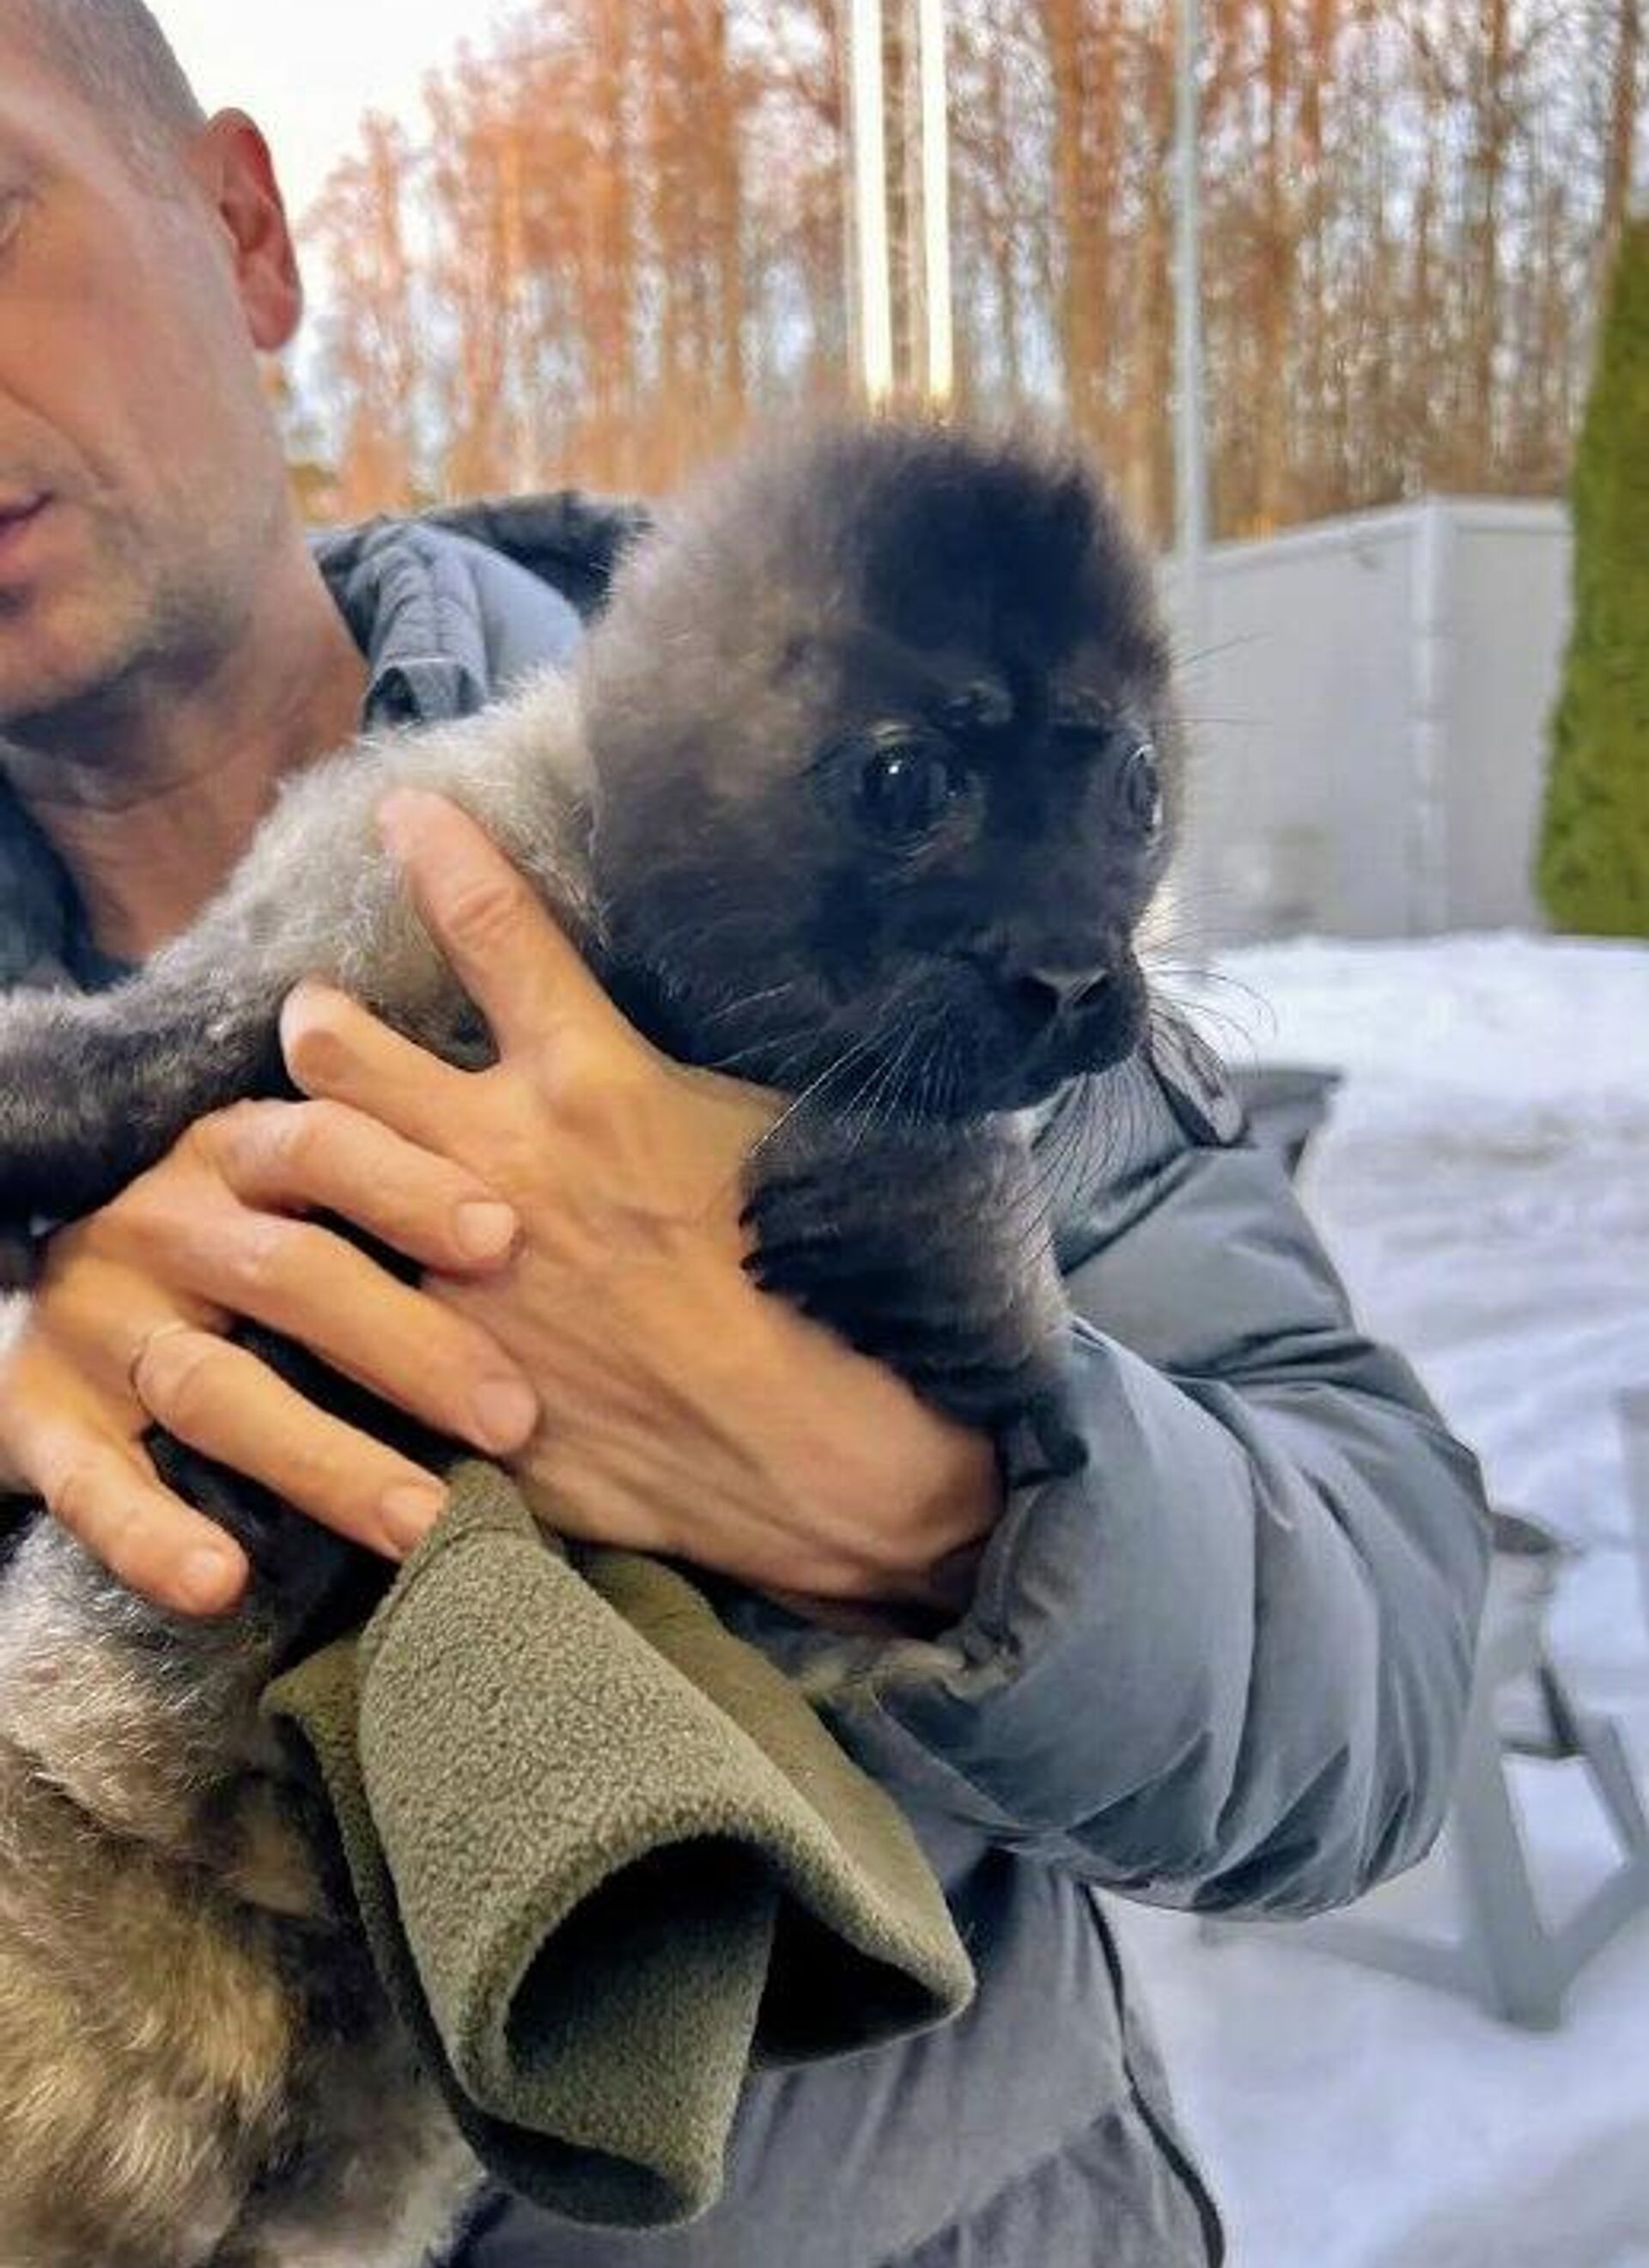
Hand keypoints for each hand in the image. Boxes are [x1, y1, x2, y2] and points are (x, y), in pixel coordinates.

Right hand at [0, 1096, 540, 1614]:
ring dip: (324, 1461)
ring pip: (217, 1391)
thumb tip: (547, 1199)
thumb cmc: (231, 1244)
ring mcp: (99, 1328)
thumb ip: (392, 1178)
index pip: (322, 1144)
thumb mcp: (291, 1187)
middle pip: (290, 1275)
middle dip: (410, 1346)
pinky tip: (219, 1582)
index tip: (505, 1237)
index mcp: (232, 1153)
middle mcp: (160, 1226)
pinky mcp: (41, 1422)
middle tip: (515, 1419)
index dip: (411, 1185)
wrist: (46, 1297)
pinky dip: (151, 1538)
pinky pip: (94, 1488)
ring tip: (421, 1521)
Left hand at [282, 790, 1002, 1611]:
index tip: (401, 813)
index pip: (492, 929)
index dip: (436, 852)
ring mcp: (449, 1275)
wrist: (809, 1454)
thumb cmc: (819, 1283)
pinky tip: (324, 1286)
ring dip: (300, 1142)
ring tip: (301, 1140)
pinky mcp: (435, 1371)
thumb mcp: (769, 1135)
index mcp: (594, 1085)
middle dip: (318, 1023)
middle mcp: (499, 1164)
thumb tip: (645, 1027)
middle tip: (320, 1023)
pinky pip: (332, 1312)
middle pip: (341, 1046)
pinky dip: (326, 1288)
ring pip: (313, 1169)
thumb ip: (678, 1072)